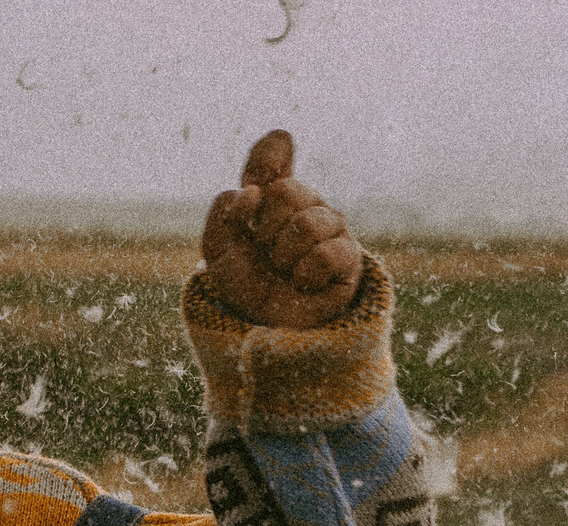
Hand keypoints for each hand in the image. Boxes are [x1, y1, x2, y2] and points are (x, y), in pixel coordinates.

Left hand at [200, 129, 364, 328]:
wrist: (268, 327)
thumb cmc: (246, 286)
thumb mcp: (219, 250)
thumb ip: (223, 213)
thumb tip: (251, 192)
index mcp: (271, 198)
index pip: (272, 159)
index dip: (267, 157)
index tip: (253, 187)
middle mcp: (304, 205)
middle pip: (286, 191)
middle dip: (266, 229)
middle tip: (266, 253)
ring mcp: (330, 228)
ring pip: (308, 223)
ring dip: (285, 256)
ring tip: (285, 271)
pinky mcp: (348, 257)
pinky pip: (326, 253)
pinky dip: (306, 274)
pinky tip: (305, 283)